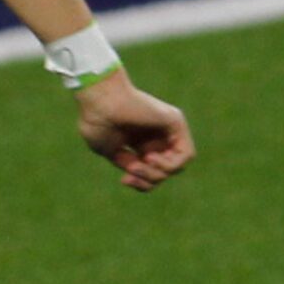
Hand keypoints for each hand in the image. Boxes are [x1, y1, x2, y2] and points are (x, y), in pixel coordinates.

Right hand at [75, 71, 192, 191]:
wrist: (98, 101)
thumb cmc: (97, 121)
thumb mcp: (109, 151)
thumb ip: (127, 163)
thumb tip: (139, 171)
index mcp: (140, 143)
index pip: (152, 172)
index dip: (141, 183)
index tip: (124, 180)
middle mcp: (156, 136)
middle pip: (165, 172)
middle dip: (148, 179)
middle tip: (130, 171)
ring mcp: (167, 130)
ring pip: (177, 166)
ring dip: (157, 173)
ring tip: (138, 164)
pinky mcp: (176, 123)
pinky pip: (185, 154)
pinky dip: (170, 164)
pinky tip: (151, 158)